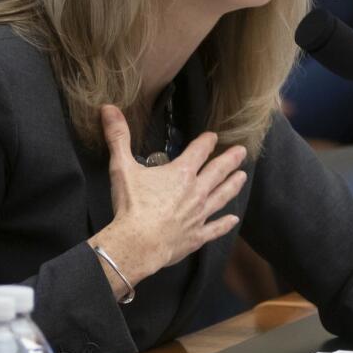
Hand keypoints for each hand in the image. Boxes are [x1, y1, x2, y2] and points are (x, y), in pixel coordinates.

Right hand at [88, 105, 246, 294]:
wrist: (138, 243)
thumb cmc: (132, 205)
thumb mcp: (122, 167)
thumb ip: (118, 137)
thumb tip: (108, 109)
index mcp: (181, 173)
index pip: (199, 151)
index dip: (207, 142)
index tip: (213, 136)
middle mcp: (196, 191)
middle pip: (218, 171)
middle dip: (230, 160)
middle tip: (242, 152)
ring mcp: (199, 215)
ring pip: (222, 196)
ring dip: (233, 185)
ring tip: (243, 177)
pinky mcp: (197, 236)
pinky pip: (215, 229)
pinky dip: (225, 224)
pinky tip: (233, 220)